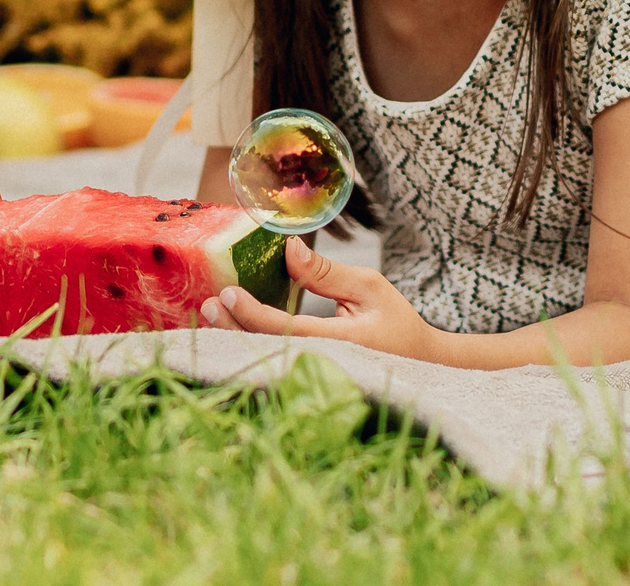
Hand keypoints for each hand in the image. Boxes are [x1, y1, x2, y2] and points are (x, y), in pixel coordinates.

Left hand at [198, 238, 441, 360]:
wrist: (421, 366)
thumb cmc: (397, 324)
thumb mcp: (369, 288)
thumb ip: (326, 273)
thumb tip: (289, 248)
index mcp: (339, 345)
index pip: (284, 332)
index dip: (251, 313)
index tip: (228, 293)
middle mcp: (322, 368)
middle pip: (264, 351)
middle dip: (232, 328)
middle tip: (207, 305)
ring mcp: (314, 379)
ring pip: (264, 362)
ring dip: (236, 339)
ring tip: (210, 316)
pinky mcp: (309, 382)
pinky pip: (273, 365)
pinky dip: (250, 348)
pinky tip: (231, 331)